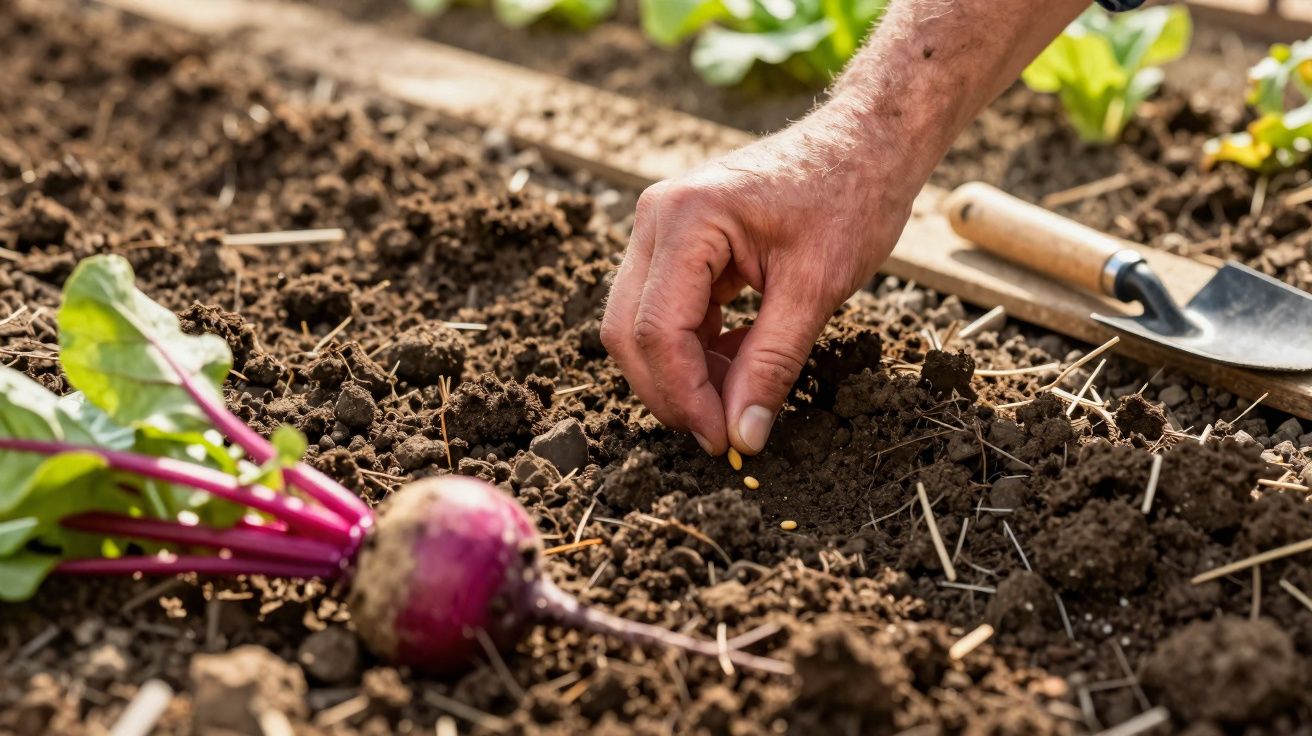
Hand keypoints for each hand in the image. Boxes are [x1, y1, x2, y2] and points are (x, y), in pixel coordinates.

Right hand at [601, 98, 922, 455]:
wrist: (864, 142)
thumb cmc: (850, 196)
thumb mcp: (816, 290)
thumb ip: (772, 366)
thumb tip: (743, 435)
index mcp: (686, 218)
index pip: (657, 329)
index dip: (685, 396)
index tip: (722, 440)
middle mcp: (656, 217)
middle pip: (630, 331)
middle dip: (671, 391)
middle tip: (722, 433)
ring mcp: (660, 227)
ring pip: (640, 325)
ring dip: (683, 372)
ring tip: (740, 395)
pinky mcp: (675, 242)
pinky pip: (665, 311)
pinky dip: (696, 348)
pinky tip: (740, 362)